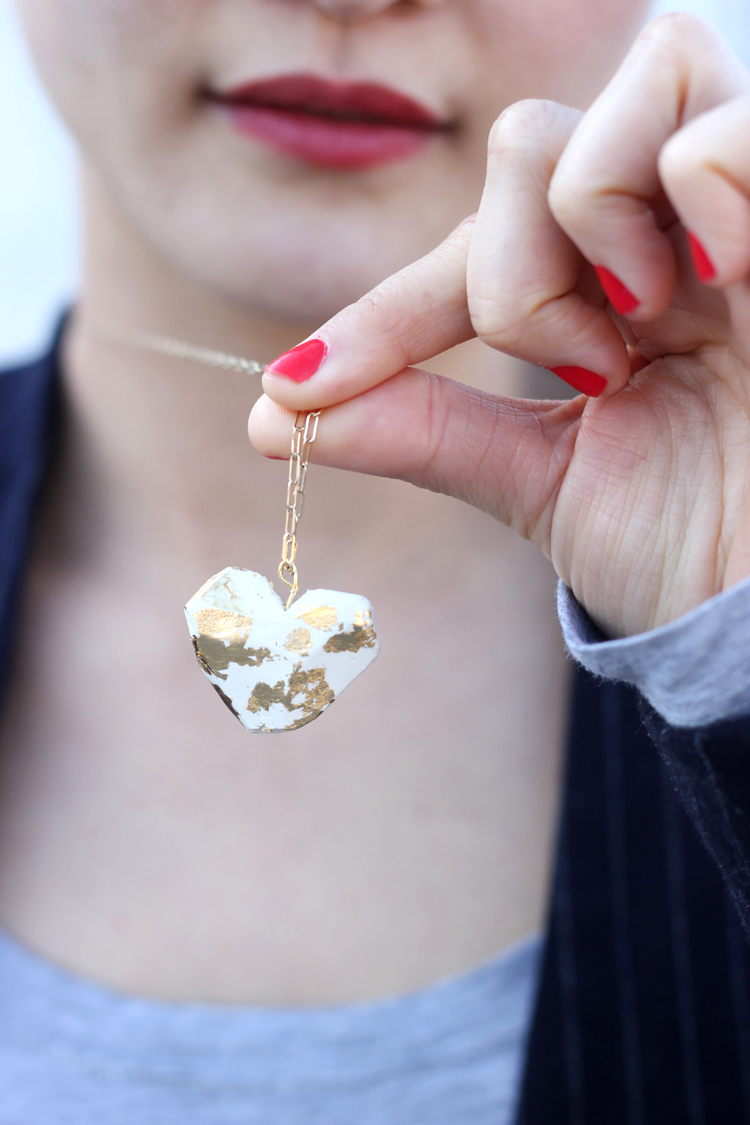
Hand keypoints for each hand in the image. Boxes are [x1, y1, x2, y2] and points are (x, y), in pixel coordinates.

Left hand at [249, 14, 749, 638]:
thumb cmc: (685, 547)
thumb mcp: (534, 482)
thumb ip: (421, 431)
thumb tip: (273, 415)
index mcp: (614, 288)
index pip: (479, 244)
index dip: (386, 312)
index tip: (300, 391)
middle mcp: (674, 232)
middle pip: (534, 140)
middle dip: (508, 268)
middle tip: (576, 367)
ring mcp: (742, 213)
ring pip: (631, 87)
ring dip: (591, 213)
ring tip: (642, 324)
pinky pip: (721, 128)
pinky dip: (691, 185)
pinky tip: (715, 282)